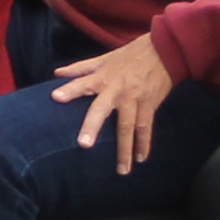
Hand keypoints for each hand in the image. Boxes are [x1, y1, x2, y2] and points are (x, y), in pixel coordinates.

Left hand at [50, 36, 179, 173]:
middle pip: (103, 109)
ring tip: (122, 170)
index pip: (82, 83)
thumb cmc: (131, 55)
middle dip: (93, 126)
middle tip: (84, 145)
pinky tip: (140, 158)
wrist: (164, 49)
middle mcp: (117, 89)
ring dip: (125, 149)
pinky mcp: (150, 105)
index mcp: (103, 77)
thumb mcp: (105, 58)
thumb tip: (56, 74)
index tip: (55, 97)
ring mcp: (134, 99)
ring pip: (128, 126)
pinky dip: (144, 144)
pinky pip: (146, 128)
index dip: (70, 90)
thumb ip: (81, 68)